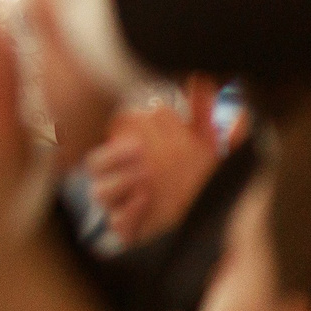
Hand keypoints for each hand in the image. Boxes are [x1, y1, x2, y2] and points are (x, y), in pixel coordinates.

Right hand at [87, 101, 219, 245]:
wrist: (215, 222)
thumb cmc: (201, 176)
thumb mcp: (207, 143)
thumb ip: (203, 114)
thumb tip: (204, 81)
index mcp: (132, 153)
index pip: (109, 137)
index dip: (120, 130)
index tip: (139, 125)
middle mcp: (122, 177)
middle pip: (95, 163)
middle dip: (113, 156)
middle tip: (140, 150)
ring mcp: (125, 203)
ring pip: (100, 192)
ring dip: (119, 182)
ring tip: (145, 176)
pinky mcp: (132, 229)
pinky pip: (116, 223)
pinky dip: (129, 212)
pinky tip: (147, 200)